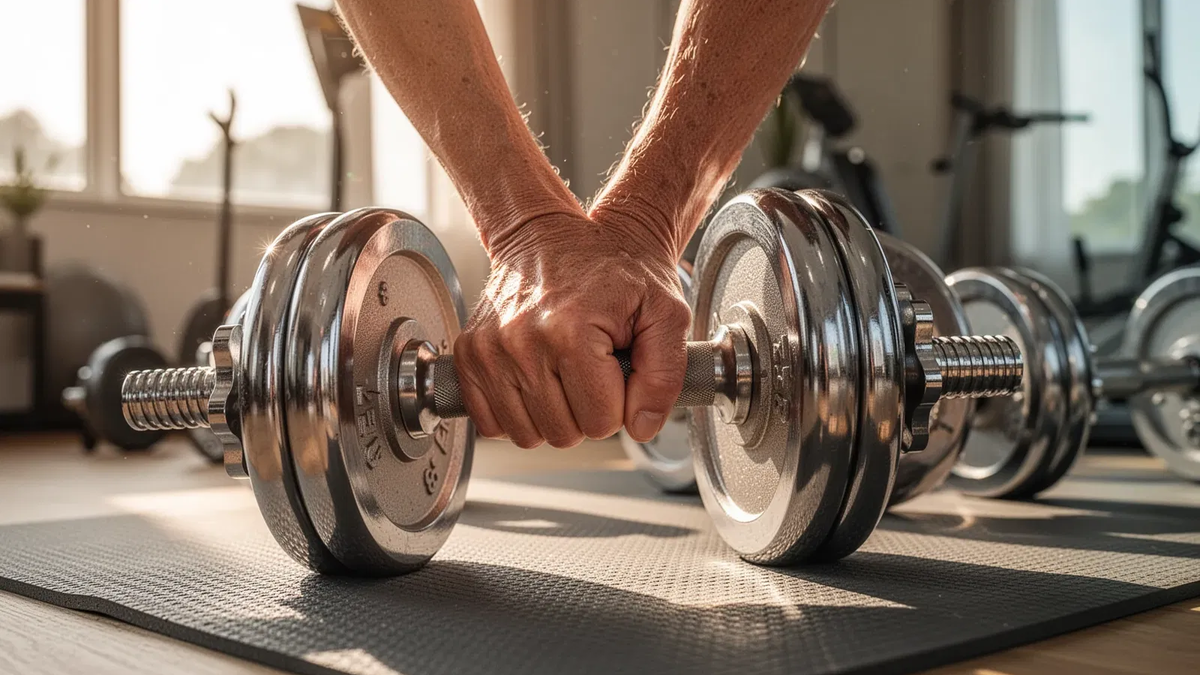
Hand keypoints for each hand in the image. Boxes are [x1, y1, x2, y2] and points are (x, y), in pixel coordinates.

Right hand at [454, 210, 690, 447]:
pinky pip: (490, 422)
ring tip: (564, 373)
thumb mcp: (665, 312)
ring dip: (551, 415)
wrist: (551, 234)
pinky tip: (536, 382)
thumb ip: (665, 375)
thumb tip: (642, 427)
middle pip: (563, 434)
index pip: (601, 422)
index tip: (617, 368)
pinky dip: (516, 413)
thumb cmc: (611, 269)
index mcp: (571, 332)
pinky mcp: (469, 355)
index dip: (620, 403)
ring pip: (526, 436)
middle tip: (592, 369)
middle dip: (586, 411)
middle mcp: (521, 343)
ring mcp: (489, 351)